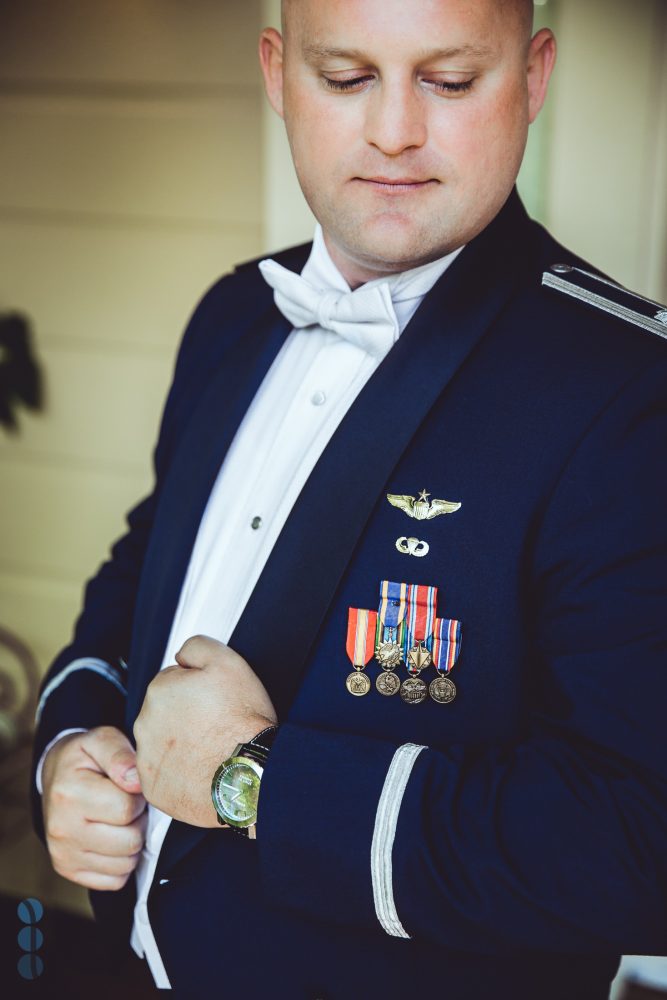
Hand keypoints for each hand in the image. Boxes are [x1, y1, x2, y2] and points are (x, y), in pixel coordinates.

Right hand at [42, 726, 146, 890]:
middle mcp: (61, 829)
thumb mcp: (101, 740)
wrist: (55, 777)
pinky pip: (116, 880)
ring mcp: (63, 854)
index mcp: (69, 794)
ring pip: (127, 863)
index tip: (128, 785)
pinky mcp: (69, 870)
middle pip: (130, 840)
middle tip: (126, 803)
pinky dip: (122, 862)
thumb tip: (136, 782)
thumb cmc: (85, 758)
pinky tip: (112, 838)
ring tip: (118, 819)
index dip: (138, 794)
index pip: (128, 808)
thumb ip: (121, 754)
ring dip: (132, 841)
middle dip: (138, 820)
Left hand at [133, 635, 276, 827]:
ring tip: (212, 749)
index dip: (199, 690)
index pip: (174, 682)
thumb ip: (198, 647)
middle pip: (165, 713)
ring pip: (162, 743)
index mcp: (160, 690)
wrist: (247, 776)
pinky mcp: (153, 786)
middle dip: (186, 716)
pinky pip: (163, 774)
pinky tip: (202, 769)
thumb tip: (182, 655)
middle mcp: (145, 723)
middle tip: (216, 725)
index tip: (215, 702)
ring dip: (181, 743)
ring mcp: (147, 757)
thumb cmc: (241, 724)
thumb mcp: (229, 663)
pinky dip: (179, 772)